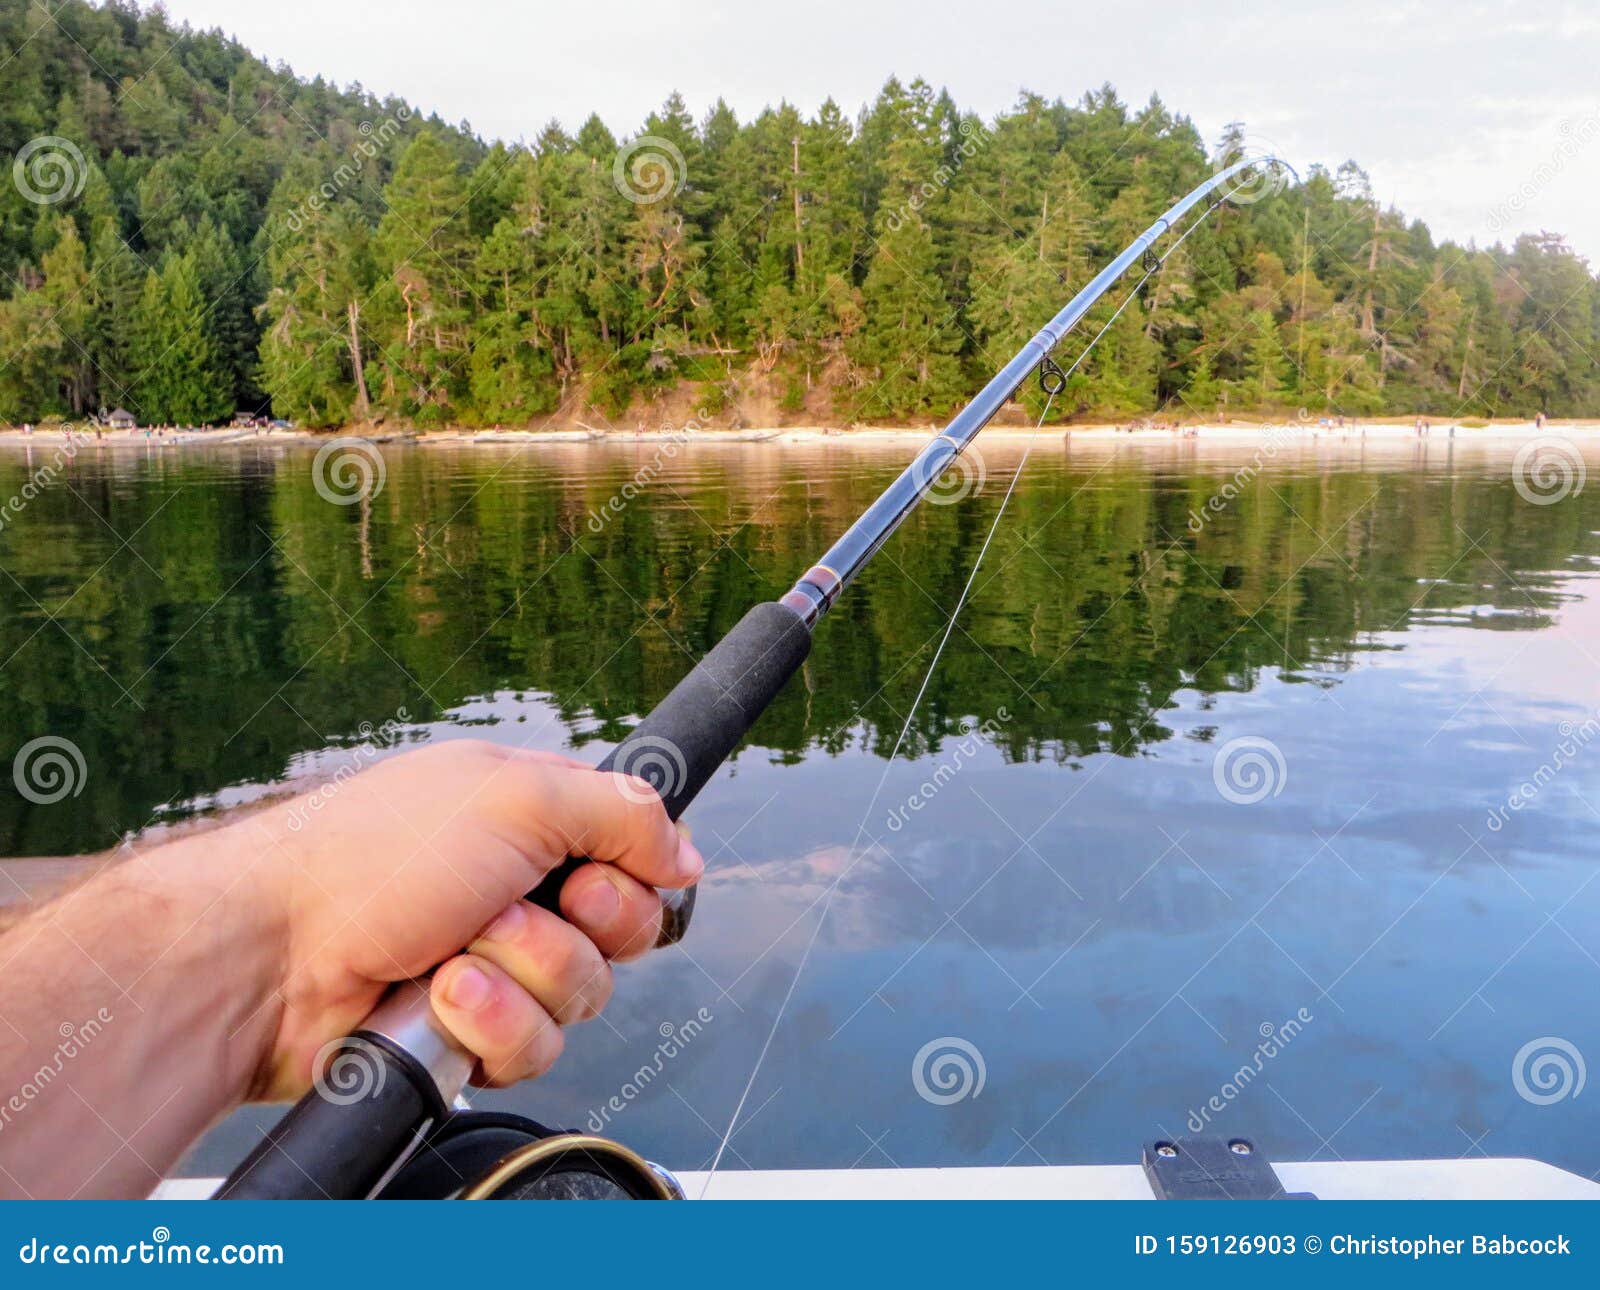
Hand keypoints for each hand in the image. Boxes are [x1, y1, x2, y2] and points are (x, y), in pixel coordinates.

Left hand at [189, 739, 702, 1099]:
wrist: (271, 955)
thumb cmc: (370, 857)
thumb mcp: (516, 795)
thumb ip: (623, 814)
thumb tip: (686, 853)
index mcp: (530, 819)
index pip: (633, 853)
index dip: (632, 876)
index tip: (591, 878)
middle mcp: (518, 889)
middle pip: (620, 933)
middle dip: (575, 931)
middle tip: (514, 909)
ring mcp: (493, 964)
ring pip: (581, 998)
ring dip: (520, 979)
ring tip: (452, 958)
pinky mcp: (468, 1033)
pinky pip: (533, 1049)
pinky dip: (489, 1026)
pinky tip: (437, 998)